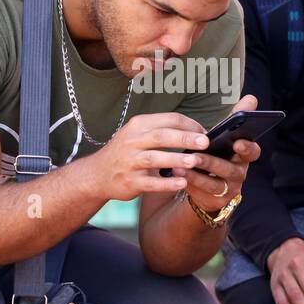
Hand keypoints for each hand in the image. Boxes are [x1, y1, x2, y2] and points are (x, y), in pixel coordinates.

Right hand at [91, 110, 211, 201]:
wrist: (97, 174)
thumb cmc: (126, 152)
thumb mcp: (138, 134)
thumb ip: (162, 131)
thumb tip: (196, 132)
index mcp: (138, 125)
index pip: (168, 119)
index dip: (189, 125)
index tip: (205, 133)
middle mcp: (132, 141)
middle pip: (161, 136)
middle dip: (185, 138)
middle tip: (205, 142)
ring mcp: (129, 162)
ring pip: (154, 158)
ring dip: (176, 159)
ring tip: (195, 161)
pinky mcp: (130, 181)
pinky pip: (150, 183)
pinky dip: (167, 183)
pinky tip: (182, 183)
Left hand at [163, 94, 261, 213]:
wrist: (210, 183)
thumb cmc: (218, 153)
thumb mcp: (225, 137)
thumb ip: (236, 119)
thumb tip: (251, 97)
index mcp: (244, 156)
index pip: (253, 152)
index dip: (247, 148)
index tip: (237, 142)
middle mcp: (240, 173)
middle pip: (230, 169)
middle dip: (213, 162)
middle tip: (197, 155)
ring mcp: (229, 189)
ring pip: (214, 183)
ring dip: (197, 174)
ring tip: (181, 165)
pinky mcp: (216, 200)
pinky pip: (203, 192)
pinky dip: (190, 182)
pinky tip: (177, 174)